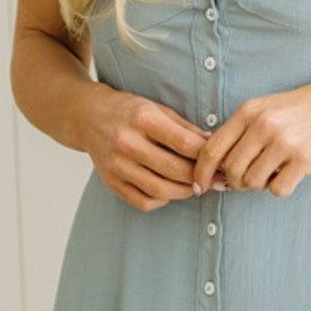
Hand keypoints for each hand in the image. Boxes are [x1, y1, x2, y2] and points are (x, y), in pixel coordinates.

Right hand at [78, 80, 213, 211]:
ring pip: (161, 190)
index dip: (208, 156)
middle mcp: (128, 143)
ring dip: (185, 192)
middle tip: (216, 180)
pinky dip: (163, 200)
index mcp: (143, 118)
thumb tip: (215, 146)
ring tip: (197, 187)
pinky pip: (144, 202)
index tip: (222, 162)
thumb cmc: (130, 111)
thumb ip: (186, 128)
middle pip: (175, 170)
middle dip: (201, 177)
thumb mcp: (158, 108)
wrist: (88, 117)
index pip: (185, 143)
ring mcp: (117, 165)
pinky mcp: (111, 182)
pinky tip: (170, 190)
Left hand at [189, 74, 310, 198]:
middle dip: (235, 181)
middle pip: (231, 170)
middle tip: (247, 178)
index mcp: (248, 112)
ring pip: (253, 182)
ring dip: (259, 184)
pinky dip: (279, 187)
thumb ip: (237, 133)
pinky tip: (288, 174)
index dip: (201, 172)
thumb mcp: (262, 110)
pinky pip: (278, 189)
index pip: (211, 149)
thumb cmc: (296, 111)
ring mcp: (285, 142)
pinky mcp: (305, 159)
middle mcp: (264, 125)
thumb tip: (212, 166)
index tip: (199, 186)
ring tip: (272, 171)